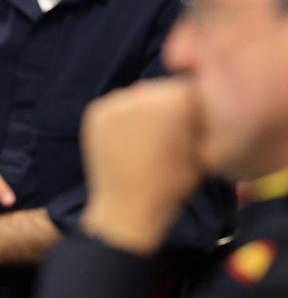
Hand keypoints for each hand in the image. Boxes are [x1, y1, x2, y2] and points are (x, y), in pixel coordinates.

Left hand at [80, 78, 203, 254]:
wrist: (128, 207)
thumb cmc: (172, 184)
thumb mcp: (201, 151)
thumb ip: (199, 120)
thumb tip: (199, 99)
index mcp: (173, 101)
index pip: (187, 90)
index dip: (192, 107)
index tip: (192, 125)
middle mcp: (141, 93)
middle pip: (160, 89)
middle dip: (167, 105)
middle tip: (169, 131)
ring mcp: (114, 102)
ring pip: (137, 96)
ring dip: (144, 109)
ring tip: (147, 137)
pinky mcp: (95, 112)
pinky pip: (116, 106)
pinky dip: (123, 117)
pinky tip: (128, 138)